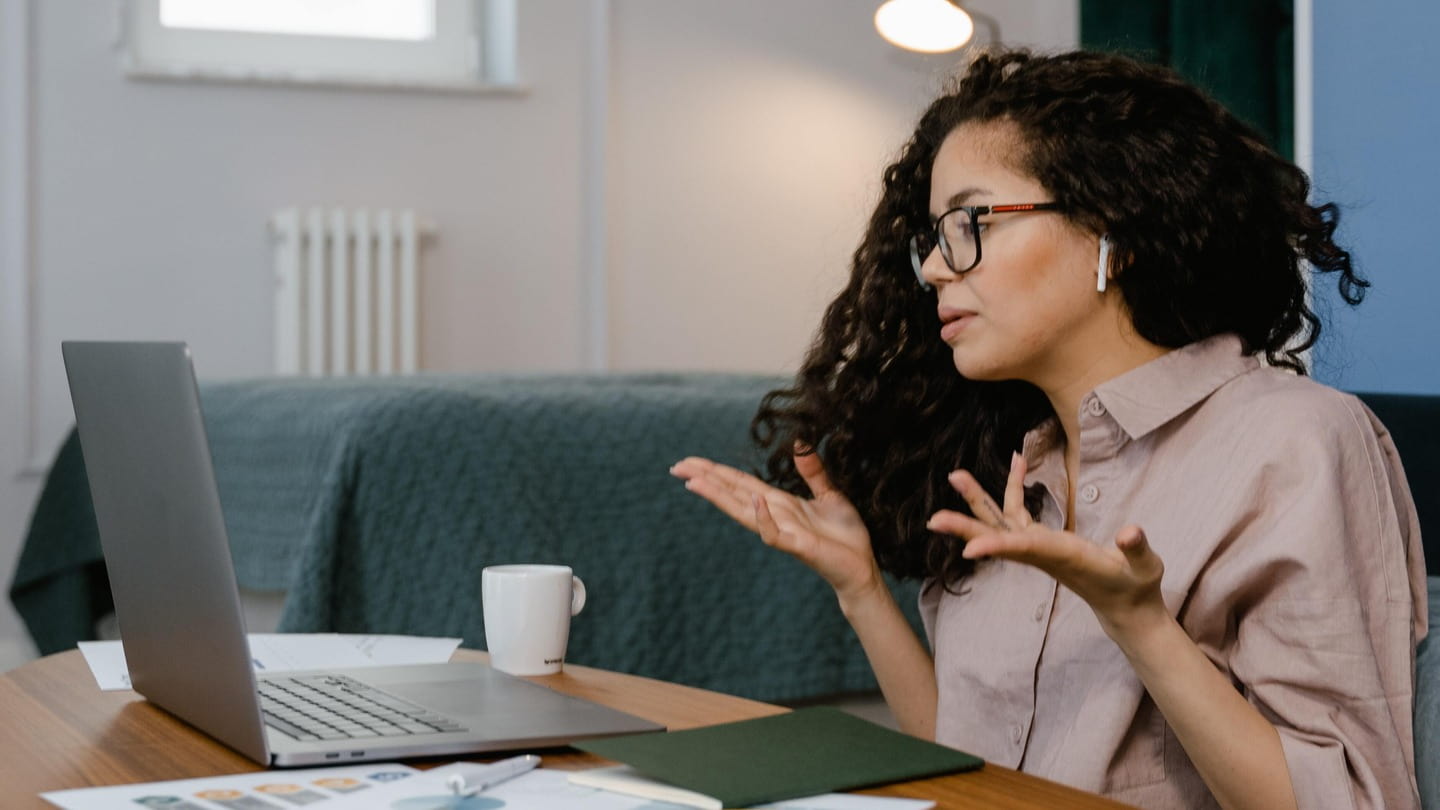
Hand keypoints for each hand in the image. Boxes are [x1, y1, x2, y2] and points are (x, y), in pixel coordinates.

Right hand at [670, 448, 882, 602]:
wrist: (861, 566)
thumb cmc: (845, 534)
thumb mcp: (829, 493)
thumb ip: (812, 471)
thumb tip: (800, 442)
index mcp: (778, 502)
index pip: (740, 483)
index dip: (716, 471)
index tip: (690, 461)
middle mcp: (773, 515)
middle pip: (733, 493)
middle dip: (706, 479)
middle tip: (676, 467)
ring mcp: (783, 531)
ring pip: (743, 512)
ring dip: (719, 497)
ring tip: (694, 482)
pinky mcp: (798, 546)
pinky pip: (775, 534)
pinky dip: (764, 520)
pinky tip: (754, 503)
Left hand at [926, 452, 1167, 639]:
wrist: (1126, 606)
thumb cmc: (1135, 586)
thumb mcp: (1145, 568)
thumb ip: (1137, 549)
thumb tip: (1131, 532)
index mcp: (1063, 557)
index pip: (1024, 551)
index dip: (997, 547)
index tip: (968, 550)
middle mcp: (1042, 552)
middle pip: (997, 538)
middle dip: (966, 528)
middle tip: (934, 520)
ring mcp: (1039, 546)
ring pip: (1000, 521)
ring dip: (977, 499)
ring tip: (955, 474)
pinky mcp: (1043, 540)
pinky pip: (1019, 512)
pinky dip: (1013, 486)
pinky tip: (1017, 460)